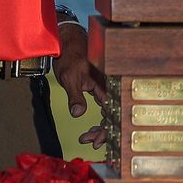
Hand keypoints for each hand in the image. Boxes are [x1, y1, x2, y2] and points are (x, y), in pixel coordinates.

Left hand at [51, 24, 107, 148]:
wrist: (68, 41)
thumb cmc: (69, 56)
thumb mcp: (69, 77)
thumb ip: (75, 96)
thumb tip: (79, 113)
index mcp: (105, 83)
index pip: (111, 112)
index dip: (105, 129)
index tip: (95, 141)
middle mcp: (109, 86)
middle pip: (113, 114)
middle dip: (103, 132)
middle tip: (89, 141)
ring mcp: (106, 87)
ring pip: (110, 112)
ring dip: (100, 127)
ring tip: (87, 137)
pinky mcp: (100, 88)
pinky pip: (105, 107)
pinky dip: (99, 119)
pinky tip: (91, 128)